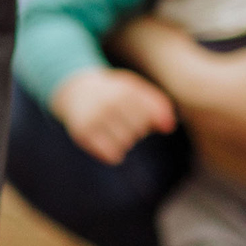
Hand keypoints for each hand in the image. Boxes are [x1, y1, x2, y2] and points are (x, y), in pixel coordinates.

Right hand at [48, 67, 176, 165]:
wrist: (76, 91)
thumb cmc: (113, 92)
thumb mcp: (135, 90)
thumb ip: (157, 105)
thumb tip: (169, 128)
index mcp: (125, 90)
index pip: (150, 117)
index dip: (149, 120)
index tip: (139, 115)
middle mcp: (109, 103)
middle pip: (139, 131)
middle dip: (136, 130)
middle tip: (123, 121)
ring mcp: (94, 118)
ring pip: (126, 144)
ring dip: (125, 142)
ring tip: (116, 131)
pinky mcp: (83, 134)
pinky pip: (111, 155)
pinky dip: (114, 154)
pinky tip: (109, 143)